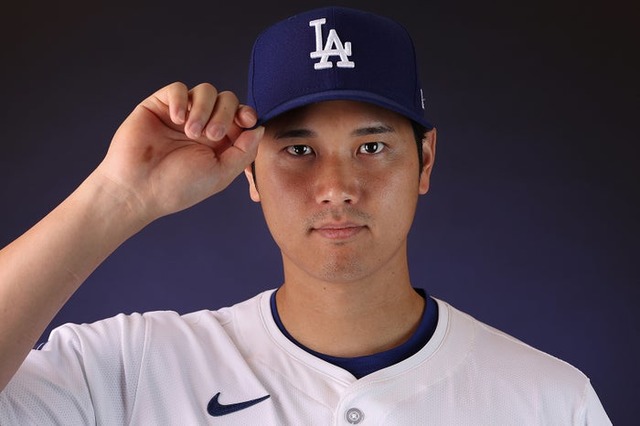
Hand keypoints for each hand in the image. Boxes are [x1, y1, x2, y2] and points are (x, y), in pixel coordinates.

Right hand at [96, 82, 262, 222]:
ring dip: (204, 109)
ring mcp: (181, 114)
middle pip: (227, 99)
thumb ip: (244, 151)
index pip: (241, 116)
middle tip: (211, 136)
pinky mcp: (159, 106)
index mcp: (220, 142)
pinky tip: (177, 119)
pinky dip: (182, 100)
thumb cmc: (178, 187)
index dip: (247, 114)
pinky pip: (178, 88)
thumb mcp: (220, 173)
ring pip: (206, 90)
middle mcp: (203, 125)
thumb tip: (259, 128)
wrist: (138, 189)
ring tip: (192, 132)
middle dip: (225, 114)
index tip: (246, 122)